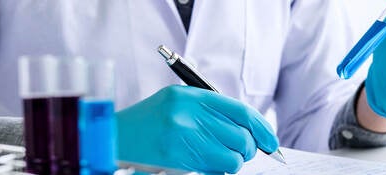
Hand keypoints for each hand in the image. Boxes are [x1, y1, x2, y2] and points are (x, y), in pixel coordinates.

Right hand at [116, 85, 278, 173]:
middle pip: (241, 135)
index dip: (262, 128)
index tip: (271, 141)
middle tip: (243, 151)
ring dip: (233, 161)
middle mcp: (189, 112)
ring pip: (231, 156)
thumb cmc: (150, 120)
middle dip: (248, 148)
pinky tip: (209, 163)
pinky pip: (215, 168)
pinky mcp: (177, 156)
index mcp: (192, 95)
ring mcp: (183, 134)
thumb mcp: (180, 103)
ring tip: (222, 157)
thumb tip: (249, 130)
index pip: (241, 112)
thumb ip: (212, 112)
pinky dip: (220, 169)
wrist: (114, 136)